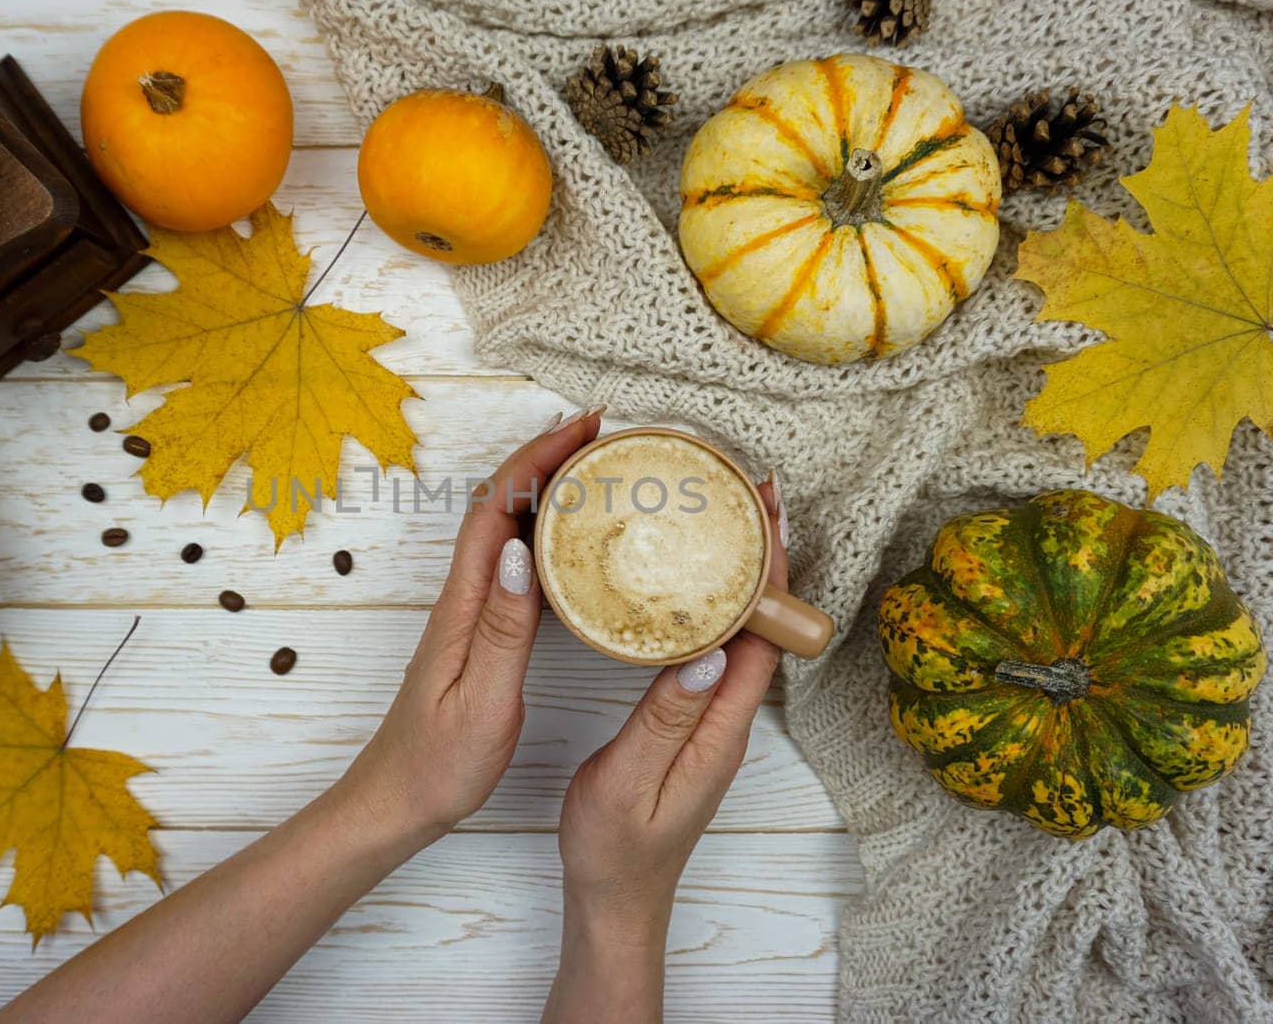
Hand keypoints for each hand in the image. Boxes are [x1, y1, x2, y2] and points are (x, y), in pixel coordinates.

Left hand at [338, 406, 605, 842]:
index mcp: (462, 608)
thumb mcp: (481, 701)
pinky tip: (572, 542)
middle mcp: (461, 600)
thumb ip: (503, 629)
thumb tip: (519, 551)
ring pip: (505, 529)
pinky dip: (543, 534)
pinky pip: (512, 563)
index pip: (495, 510)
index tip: (581, 429)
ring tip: (596, 468)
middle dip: (545, 457)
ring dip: (544, 489)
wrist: (396, 801)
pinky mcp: (477, 632)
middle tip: (601, 434)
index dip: (535, 459)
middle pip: (500, 505)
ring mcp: (468, 613)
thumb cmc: (438, 763)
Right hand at [543, 479, 786, 1022]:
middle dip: (761, 550)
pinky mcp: (692, 719)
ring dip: (737, 569)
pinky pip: (712, 646)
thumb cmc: (615, 848)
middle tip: (747, 486)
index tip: (766, 509)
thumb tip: (707, 655)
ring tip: (720, 512)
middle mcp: (728, 717)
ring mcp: (712, 718)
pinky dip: (709, 601)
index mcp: (721, 729)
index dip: (770, 570)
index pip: (763, 635)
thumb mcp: (628, 784)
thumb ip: (663, 721)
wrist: (616, 899)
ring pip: (737, 629)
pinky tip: (686, 579)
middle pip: (760, 620)